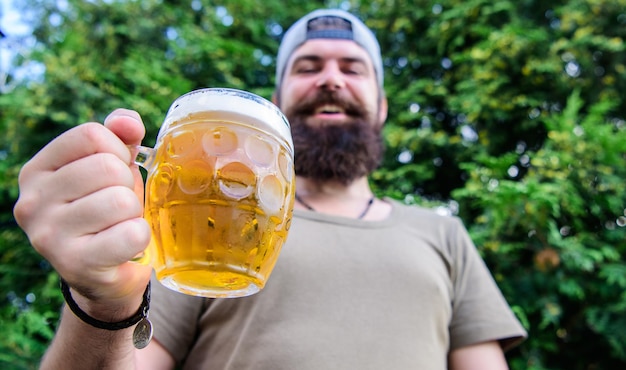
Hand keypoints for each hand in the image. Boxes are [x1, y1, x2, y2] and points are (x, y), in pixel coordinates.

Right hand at [13, 109, 151, 312]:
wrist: (105, 275)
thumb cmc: (109, 213)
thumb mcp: (112, 168)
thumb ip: (120, 137)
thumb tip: (128, 122)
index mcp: (37, 171)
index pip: (90, 135)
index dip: (118, 150)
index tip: (116, 172)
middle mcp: (32, 202)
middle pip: (107, 167)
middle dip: (127, 185)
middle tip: (120, 207)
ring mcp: (48, 235)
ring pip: (120, 200)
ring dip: (133, 213)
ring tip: (120, 225)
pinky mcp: (74, 264)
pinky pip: (130, 234)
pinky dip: (140, 237)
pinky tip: (126, 245)